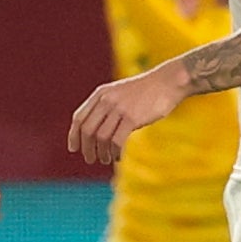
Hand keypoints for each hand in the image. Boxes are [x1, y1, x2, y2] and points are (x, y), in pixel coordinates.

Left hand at [67, 61, 189, 164]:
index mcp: (100, 93)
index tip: (74, 148)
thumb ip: (106, 106)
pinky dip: (115, 152)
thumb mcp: (120, 92)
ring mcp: (119, 109)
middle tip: (90, 159)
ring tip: (106, 159)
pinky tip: (118, 157)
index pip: (79, 118)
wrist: (167, 82)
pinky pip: (117, 141)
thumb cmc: (145, 91)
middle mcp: (107, 100)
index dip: (73, 135)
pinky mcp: (132, 118)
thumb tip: (94, 131)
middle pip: (87, 130)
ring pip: (101, 138)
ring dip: (101, 153)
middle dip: (86, 148)